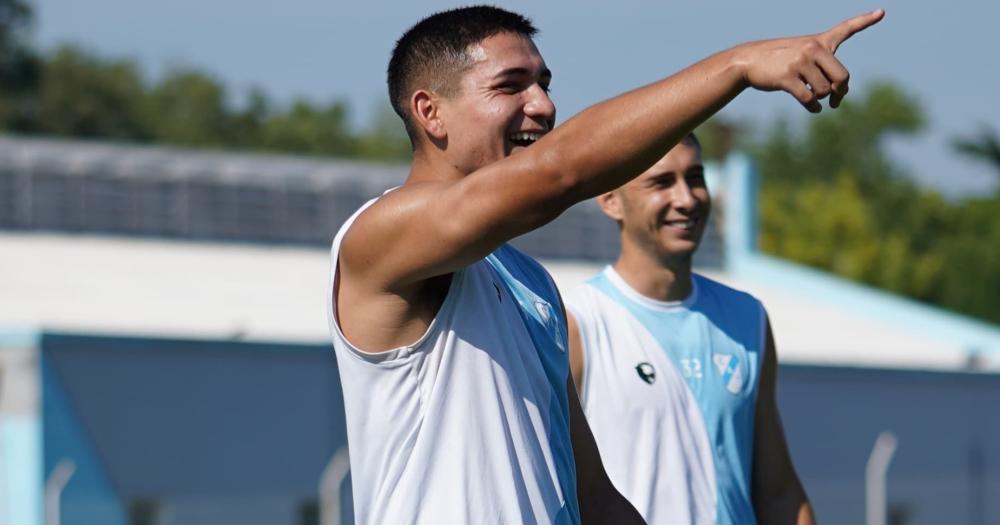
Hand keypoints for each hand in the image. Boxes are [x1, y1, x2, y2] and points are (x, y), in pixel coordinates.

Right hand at [739, 9, 884, 111]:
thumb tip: (835, 99)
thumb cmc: (778, 61)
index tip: (881, 12)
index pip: (846, 29)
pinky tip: (814, 108)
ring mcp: (799, 63)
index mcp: (819, 42)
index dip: (865, 20)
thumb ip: (822, 71)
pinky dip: (814, 107)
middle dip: (840, 92)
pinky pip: (809, 98)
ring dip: (821, 99)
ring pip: (824, 91)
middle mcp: (812, 49)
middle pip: (842, 77)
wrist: (749, 60)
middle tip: (836, 99)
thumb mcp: (800, 56)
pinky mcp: (787, 77)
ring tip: (814, 98)